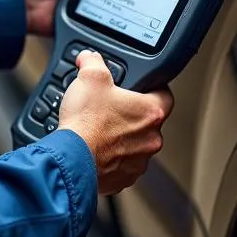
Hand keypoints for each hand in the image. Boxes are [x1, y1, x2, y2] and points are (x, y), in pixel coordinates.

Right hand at [58, 51, 173, 195]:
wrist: (70, 159)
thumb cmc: (85, 123)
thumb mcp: (90, 78)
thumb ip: (94, 62)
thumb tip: (90, 58)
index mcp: (150, 113)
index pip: (165, 95)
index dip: (153, 88)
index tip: (143, 87)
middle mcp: (151, 140)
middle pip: (148, 122)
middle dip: (131, 114)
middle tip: (112, 108)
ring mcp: (138, 162)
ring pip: (135, 145)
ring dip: (122, 138)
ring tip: (100, 129)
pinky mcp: (123, 178)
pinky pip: (122, 164)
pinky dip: (111, 157)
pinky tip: (95, 147)